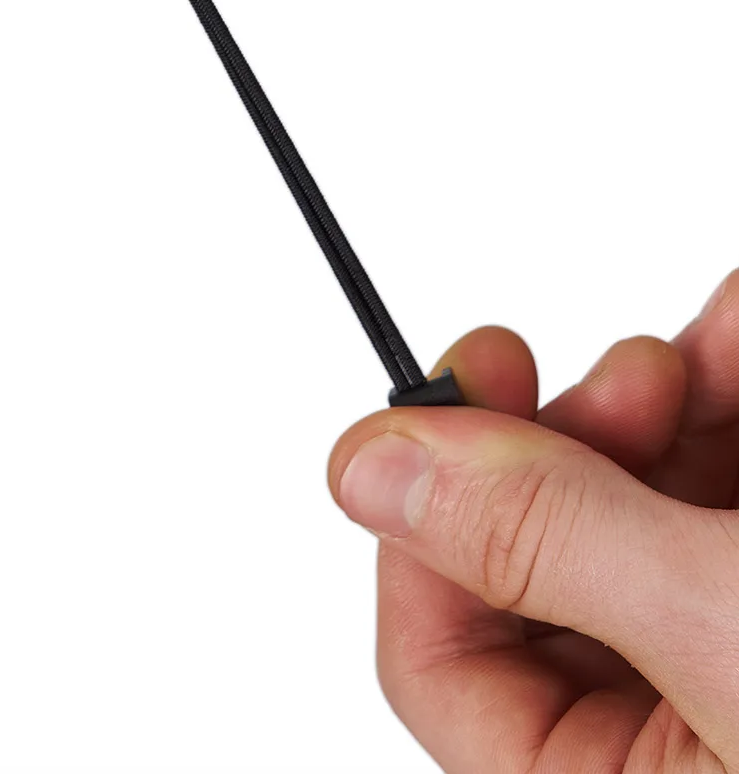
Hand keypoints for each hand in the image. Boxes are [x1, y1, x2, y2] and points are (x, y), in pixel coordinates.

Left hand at [328, 274, 738, 769]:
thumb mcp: (719, 626)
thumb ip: (549, 543)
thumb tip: (372, 471)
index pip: (437, 665)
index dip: (435, 510)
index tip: (466, 386)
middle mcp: (669, 740)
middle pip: (538, 557)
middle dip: (575, 430)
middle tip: (631, 374)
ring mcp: (727, 661)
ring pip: (637, 495)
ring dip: (669, 390)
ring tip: (724, 341)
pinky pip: (719, 474)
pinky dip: (728, 393)